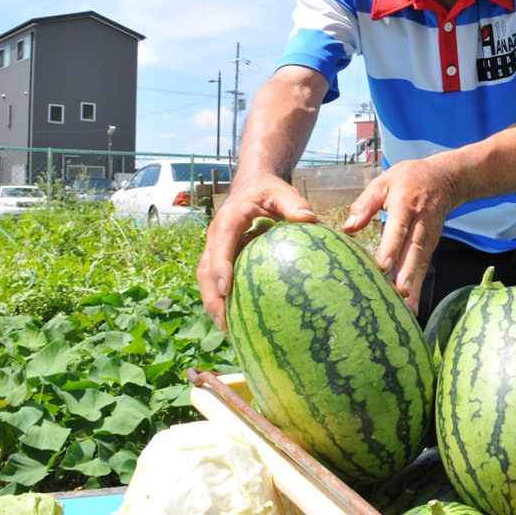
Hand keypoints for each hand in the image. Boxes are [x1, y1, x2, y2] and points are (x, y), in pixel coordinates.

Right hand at [197, 171, 317, 330]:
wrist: (252, 185)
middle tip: (223, 322)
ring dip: (214, 304)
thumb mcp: (281, 192)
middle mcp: (216, 237)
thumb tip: (310, 220)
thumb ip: (294, 204)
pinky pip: (217, 281)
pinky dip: (223, 300)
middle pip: (205, 270)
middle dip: (211, 297)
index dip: (220, 267)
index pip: (220, 245)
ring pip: (206, 280)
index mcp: (228, 221)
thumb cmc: (268, 191)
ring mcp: (216, 249)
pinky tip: (238, 320)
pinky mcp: (222, 257)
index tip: (227, 289)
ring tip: (227, 329)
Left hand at [343, 157, 461, 313]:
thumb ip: (365, 204)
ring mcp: (430, 234)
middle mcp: (421, 221)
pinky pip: (425, 266)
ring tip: (408, 308)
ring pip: (422, 261)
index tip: (383, 265)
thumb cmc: (409, 179)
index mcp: (406, 203)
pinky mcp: (433, 244)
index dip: (392, 246)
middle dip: (407, 273)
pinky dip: (419, 285)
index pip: (399, 226)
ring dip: (415, 285)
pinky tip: (412, 305)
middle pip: (415, 249)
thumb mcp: (384, 182)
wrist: (446, 179)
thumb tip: (348, 228)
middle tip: (400, 293)